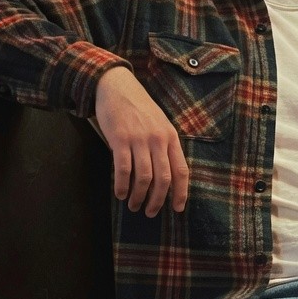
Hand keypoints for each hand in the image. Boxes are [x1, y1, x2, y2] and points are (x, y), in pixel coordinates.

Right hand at [94, 66, 189, 215]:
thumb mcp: (159, 124)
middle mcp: (158, 139)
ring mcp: (139, 139)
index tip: (177, 208)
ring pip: (144, 177)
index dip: (181, 192)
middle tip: (150, 212)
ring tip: (134, 205)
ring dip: (139, 196)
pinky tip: (120, 193)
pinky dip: (122, 185)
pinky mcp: (120, 139)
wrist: (116, 86)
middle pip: (163, 179)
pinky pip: (123, 169)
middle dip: (157, 200)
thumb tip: (164, 176)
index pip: (181, 170)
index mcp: (171, 137)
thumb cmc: (138, 108)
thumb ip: (163, 146)